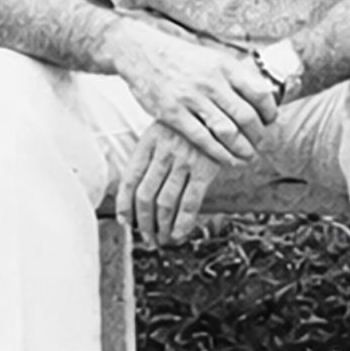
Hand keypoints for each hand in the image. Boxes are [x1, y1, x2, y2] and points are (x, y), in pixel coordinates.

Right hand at [106, 19, 276, 162]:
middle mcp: (211, 82)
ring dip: (243, 148)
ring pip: (227, 131)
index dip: (269, 112)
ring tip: (248, 156)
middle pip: (247, 116)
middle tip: (262, 144)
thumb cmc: (183, 58)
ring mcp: (192, 98)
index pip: (259, 93)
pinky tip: (227, 160)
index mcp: (225, 66)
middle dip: (259, 135)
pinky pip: (203, 139)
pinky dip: (219, 153)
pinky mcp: (173, 114)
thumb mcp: (213, 58)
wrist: (142, 53)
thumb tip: (265, 92)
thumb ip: (237, 75)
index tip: (270, 122)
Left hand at [121, 121, 226, 244]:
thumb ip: (152, 153)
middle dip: (143, 223)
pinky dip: (182, 223)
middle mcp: (165, 150)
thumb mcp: (167, 128)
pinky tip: (178, 235)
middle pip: (145, 195)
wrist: (225, 110)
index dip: (124, 204)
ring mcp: (185, 159)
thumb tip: (135, 189)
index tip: (125, 221)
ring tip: (162, 240)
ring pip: (165, 203)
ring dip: (161, 228)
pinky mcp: (206, 168)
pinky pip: (190, 202)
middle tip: (146, 238)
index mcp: (150, 140)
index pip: (129, 179)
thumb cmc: (194, 123)